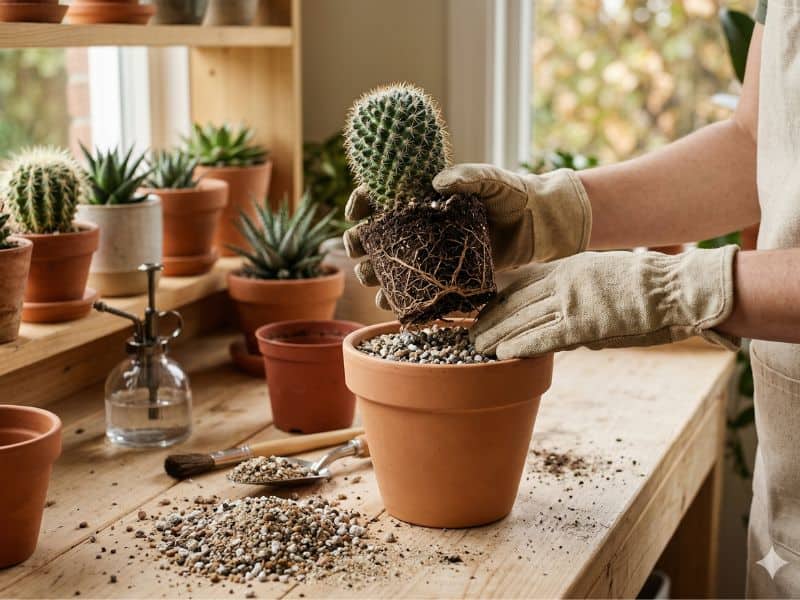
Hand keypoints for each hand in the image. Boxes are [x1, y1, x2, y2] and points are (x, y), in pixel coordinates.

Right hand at [342, 164, 592, 307]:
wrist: (536, 225)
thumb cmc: (512, 194)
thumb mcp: (491, 180)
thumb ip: (468, 176)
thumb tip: (437, 182)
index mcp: (423, 194)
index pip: (382, 193)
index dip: (362, 201)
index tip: (355, 212)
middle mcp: (419, 223)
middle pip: (376, 233)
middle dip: (359, 242)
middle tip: (357, 251)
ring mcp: (429, 250)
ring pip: (389, 263)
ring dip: (373, 273)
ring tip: (369, 279)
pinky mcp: (442, 273)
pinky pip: (413, 287)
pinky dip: (398, 298)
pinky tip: (390, 304)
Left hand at [471, 247, 738, 359]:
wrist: (672, 289)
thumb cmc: (643, 285)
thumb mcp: (600, 275)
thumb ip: (574, 288)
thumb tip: (558, 312)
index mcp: (567, 267)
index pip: (521, 283)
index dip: (498, 299)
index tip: (482, 310)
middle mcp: (563, 281)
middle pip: (515, 301)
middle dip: (490, 318)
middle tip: (469, 332)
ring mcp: (571, 302)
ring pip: (522, 319)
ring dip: (496, 334)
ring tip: (477, 346)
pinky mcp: (582, 324)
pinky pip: (543, 336)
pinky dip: (520, 344)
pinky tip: (502, 352)